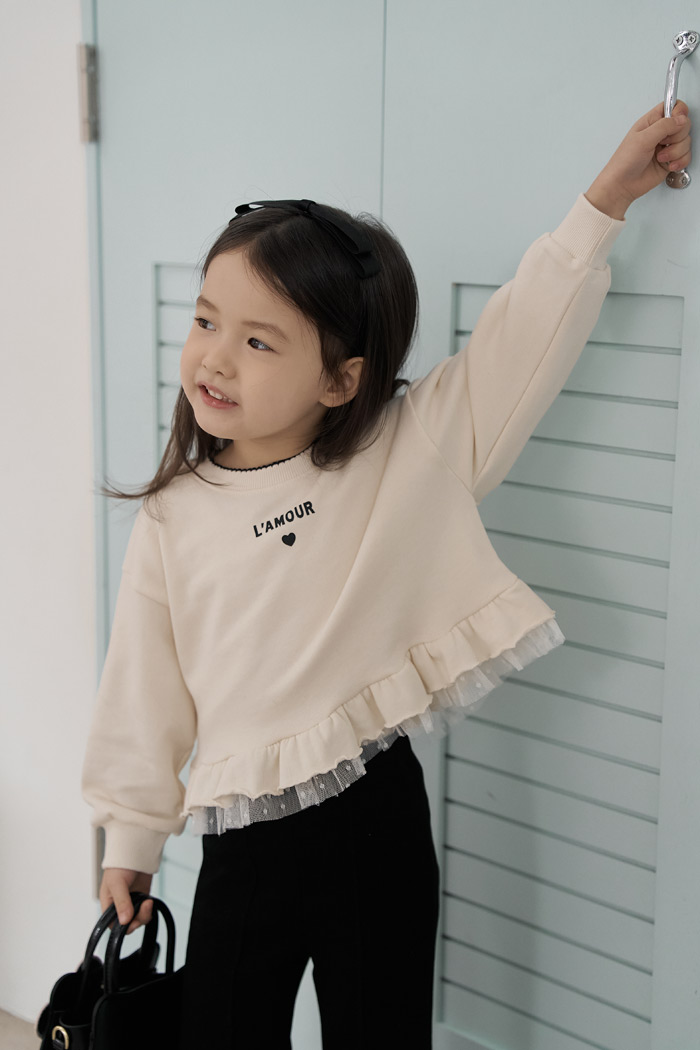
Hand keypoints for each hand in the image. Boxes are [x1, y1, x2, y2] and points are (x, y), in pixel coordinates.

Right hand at [99, 867, 153, 934]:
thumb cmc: (120, 865)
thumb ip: (121, 902)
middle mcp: (119, 905)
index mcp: (108, 904)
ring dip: (144, 914)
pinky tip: (150, 901)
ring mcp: (132, 902)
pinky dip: (149, 910)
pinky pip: (146, 911)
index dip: (122, 927)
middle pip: (127, 924)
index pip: (112, 925)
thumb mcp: (117, 883)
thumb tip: (124, 921)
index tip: (132, 921)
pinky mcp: (142, 898)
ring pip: (138, 919)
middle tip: (144, 908)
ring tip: (148, 902)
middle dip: (137, 920)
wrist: (136, 851)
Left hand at [585, 100, 691, 218]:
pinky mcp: (670, 160)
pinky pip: (686, 156)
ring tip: (660, 158)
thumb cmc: (624, 162)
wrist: (622, 185)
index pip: (673, 106)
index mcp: (651, 122)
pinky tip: (668, 165)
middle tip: (663, 144)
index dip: (679, 112)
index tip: (675, 122)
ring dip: (676, 152)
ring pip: (686, 142)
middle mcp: (661, 133)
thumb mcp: (643, 139)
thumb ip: (664, 126)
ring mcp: (666, 147)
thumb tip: (682, 118)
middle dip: (677, 136)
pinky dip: (680, 162)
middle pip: (684, 124)